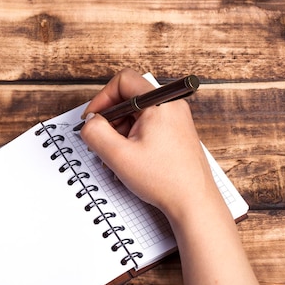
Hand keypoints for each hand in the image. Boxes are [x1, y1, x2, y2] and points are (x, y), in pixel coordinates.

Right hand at [79, 69, 219, 220]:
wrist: (194, 203)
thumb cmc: (165, 180)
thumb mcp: (118, 155)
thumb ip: (96, 133)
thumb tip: (90, 122)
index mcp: (160, 103)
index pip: (123, 81)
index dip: (102, 99)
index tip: (93, 119)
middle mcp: (171, 105)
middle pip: (129, 98)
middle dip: (111, 119)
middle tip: (104, 142)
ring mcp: (176, 119)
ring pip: (137, 114)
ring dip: (120, 132)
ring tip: (118, 156)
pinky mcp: (176, 132)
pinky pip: (147, 126)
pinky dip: (133, 138)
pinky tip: (130, 160)